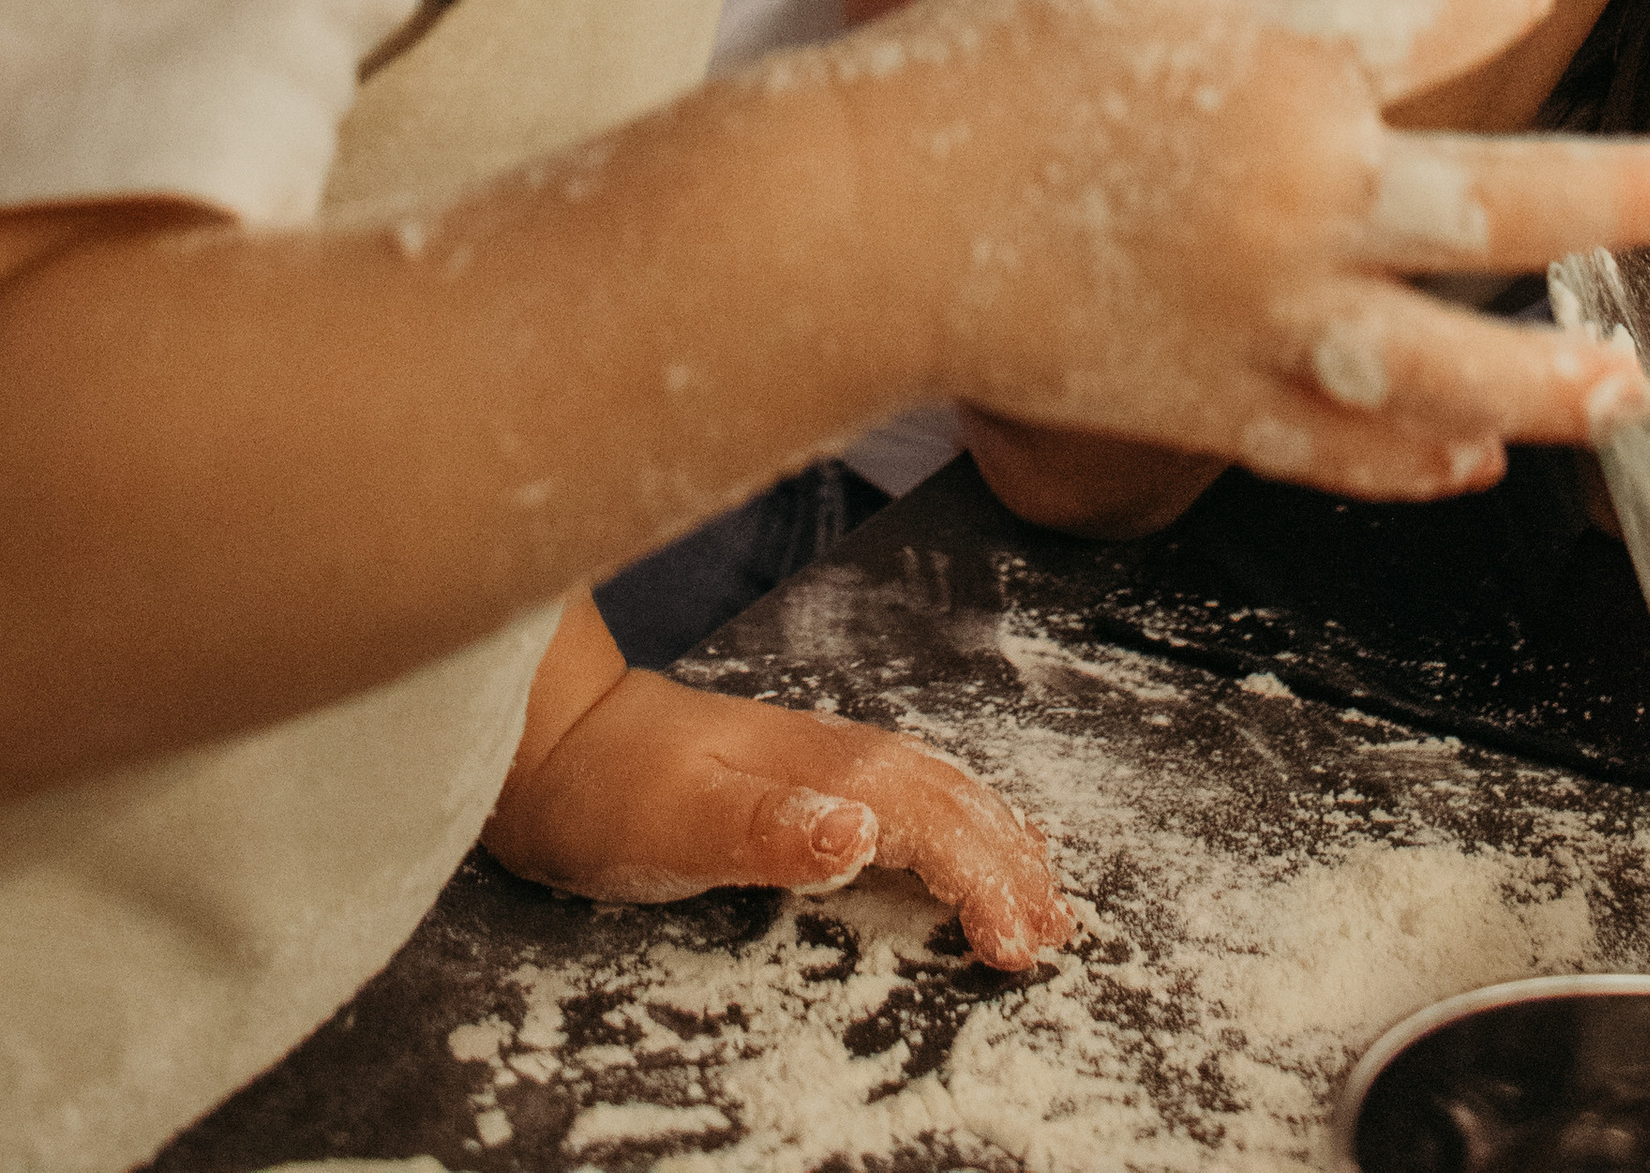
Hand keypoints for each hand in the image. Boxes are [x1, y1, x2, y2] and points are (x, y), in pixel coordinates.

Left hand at [483, 602, 1067, 967]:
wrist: (553, 738)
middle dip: (1014, 867)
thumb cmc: (611, 789)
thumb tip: (863, 830)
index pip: (938, 825)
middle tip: (1057, 935)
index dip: (984, 884)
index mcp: (832, 769)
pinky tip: (964, 844)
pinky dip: (960, 826)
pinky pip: (913, 798)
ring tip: (1044, 895)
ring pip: (944, 795)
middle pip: (958, 804)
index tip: (1015, 949)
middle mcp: (844, 757)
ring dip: (1001, 842)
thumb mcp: (679, 821)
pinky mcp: (807, 777)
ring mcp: (828, 760)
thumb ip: (769, 827)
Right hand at [839, 0, 1649, 493]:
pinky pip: (1336, 446)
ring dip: (1550, 380)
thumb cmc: (983, 56)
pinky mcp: (1211, 404)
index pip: (1431, 16)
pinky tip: (1472, 464)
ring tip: (1633, 385)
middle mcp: (1303, 201)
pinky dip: (1410, 464)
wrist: (868, 218)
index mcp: (1286, 68)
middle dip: (1612, 199)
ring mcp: (1265, 319)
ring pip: (1447, 367)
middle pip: (1496, 208)